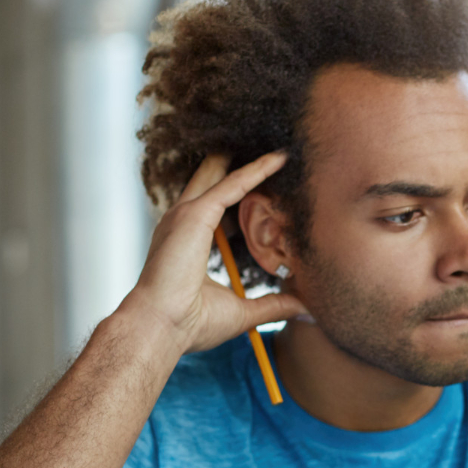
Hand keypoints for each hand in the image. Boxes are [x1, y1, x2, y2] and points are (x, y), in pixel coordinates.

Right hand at [121, 152, 308, 355]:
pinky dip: (256, 170)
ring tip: (276, 140)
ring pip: (222, 175)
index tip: (263, 183)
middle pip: (213, 180)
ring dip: (249, 158)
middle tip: (265, 145)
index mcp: (188, 241)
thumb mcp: (243, 311)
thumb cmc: (191, 324)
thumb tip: (306, 307)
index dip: (238, 192)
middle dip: (236, 162)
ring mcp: (186, 215)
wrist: (161, 328)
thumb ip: (275, 304)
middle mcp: (183, 221)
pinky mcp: (195, 214)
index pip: (216, 206)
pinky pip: (232, 184)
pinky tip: (279, 159)